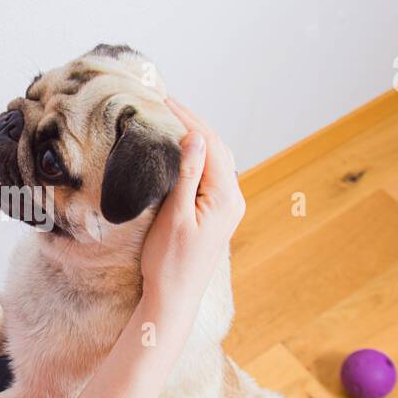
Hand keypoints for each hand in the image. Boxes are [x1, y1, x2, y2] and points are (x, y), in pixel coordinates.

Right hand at [140, 96, 245, 311]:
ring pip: (216, 160)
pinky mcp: (217, 214)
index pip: (209, 145)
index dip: (187, 118)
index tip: (164, 99)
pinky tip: (182, 149)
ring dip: (196, 137)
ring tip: (171, 118)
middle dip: (192, 122)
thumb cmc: (169, 262)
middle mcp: (233, 199)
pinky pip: (211, 175)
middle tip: (165, 101)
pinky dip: (197, 156)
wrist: (174, 297)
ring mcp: (227, 207)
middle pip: (216, 148)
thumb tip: (195, 136)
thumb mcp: (175, 215)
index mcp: (226, 198)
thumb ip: (188, 175)